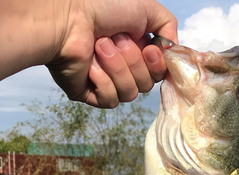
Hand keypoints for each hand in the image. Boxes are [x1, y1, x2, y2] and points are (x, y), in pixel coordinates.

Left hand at [47, 0, 177, 107]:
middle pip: (147, 85)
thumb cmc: (103, 5)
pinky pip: (111, 100)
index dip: (158, 66)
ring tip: (100, 46)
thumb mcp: (147, 7)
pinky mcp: (92, 95)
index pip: (159, 73)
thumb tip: (171, 50)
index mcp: (138, 50)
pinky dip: (103, 81)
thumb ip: (168, 26)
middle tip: (116, 39)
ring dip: (117, 67)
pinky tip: (91, 66)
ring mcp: (108, 82)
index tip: (150, 50)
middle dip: (133, 61)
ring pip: (130, 93)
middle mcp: (124, 68)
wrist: (67, 16)